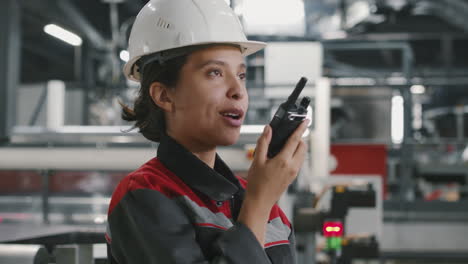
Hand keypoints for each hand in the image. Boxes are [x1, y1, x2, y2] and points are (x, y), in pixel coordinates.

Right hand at [237, 120, 307, 245]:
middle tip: (290, 133)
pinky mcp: (293, 177)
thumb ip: (263, 143)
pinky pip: (298, 162)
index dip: (301, 128)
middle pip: (302, 146)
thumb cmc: (256, 183)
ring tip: (286, 143)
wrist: (260, 201)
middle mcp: (292, 166)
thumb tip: (268, 129)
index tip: (306, 121)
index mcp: (283, 160)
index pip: (295, 140)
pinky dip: (295, 154)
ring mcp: (294, 172)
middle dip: (299, 138)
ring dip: (298, 146)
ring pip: (302, 154)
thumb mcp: (257, 160)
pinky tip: (284, 155)